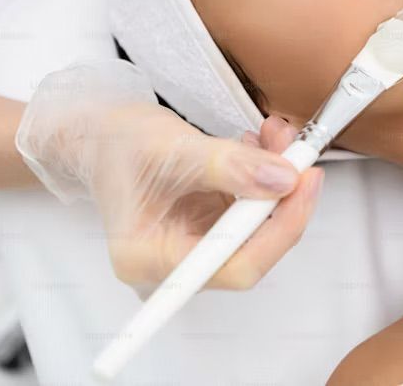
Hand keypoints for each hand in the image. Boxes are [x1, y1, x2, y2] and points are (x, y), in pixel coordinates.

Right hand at [15, 60, 323, 292]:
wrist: (99, 135)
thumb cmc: (117, 144)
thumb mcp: (172, 148)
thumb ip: (229, 166)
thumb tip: (283, 180)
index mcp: (150, 258)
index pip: (233, 267)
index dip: (279, 231)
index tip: (304, 186)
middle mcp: (173, 263)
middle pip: (251, 249)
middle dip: (283, 198)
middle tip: (303, 156)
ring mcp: (193, 245)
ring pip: (256, 224)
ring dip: (278, 178)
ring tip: (279, 134)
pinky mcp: (208, 225)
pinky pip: (250, 206)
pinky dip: (264, 174)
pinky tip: (262, 143)